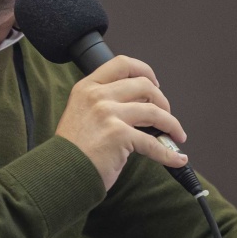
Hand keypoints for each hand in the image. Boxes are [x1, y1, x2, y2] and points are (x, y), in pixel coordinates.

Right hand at [55, 54, 188, 190]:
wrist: (60, 173)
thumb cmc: (71, 150)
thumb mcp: (80, 113)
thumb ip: (102, 103)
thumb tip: (139, 105)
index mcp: (87, 87)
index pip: (122, 64)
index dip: (144, 71)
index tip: (154, 83)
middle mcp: (97, 96)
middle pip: (144, 86)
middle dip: (162, 100)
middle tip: (165, 114)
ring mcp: (108, 114)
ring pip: (155, 112)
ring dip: (172, 124)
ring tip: (176, 134)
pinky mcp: (119, 136)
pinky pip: (154, 143)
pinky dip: (169, 153)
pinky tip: (176, 158)